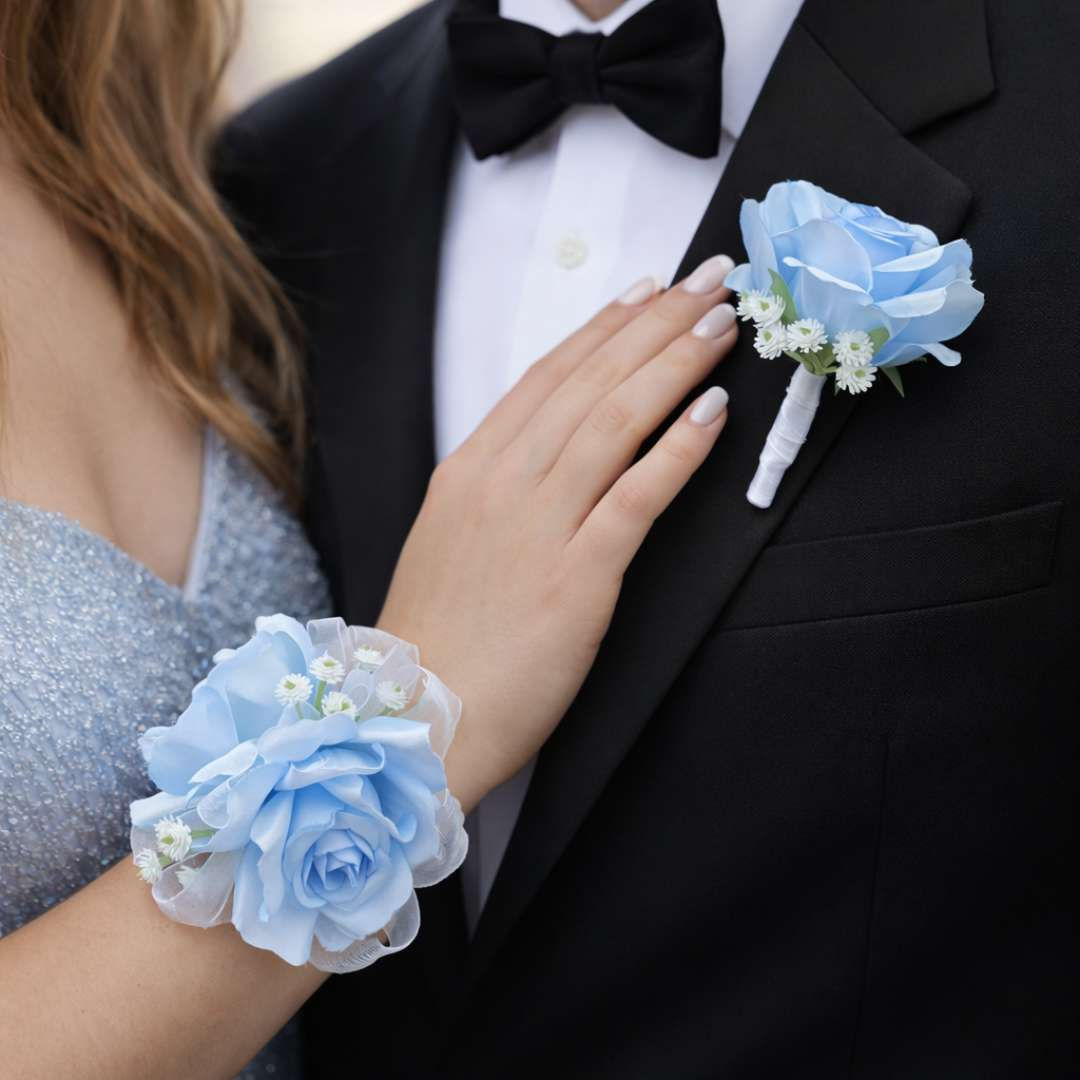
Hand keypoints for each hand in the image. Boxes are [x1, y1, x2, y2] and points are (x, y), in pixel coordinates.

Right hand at [377, 257, 737, 811]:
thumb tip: (552, 453)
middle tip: (706, 281)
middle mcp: (502, 483)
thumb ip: (497, 491)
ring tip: (720, 326)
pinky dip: (678, 450)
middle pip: (590, 382)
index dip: (604, 327)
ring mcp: (538, 526)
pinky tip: (713, 411)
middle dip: (654, 323)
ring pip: (614, 422)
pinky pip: (635, 497)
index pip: (547, 376)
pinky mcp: (577, 577)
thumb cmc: (438, 640)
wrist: (418, 719)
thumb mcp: (451, 542)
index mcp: (469, 470)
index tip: (647, 290)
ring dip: (673, 365)